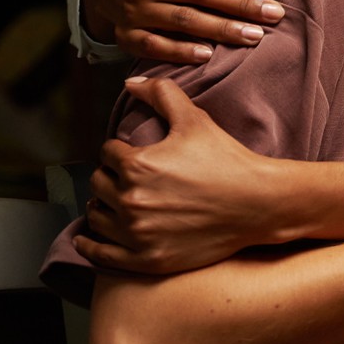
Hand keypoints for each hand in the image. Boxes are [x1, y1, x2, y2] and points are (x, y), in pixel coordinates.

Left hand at [74, 77, 286, 274]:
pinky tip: (87, 239)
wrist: (257, 203)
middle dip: (109, 177)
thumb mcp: (195, 119)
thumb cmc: (226, 159)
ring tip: (111, 204)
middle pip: (98, 184)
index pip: (107, 153)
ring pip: (96, 217)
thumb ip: (161, 93)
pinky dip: (90, 246)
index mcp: (137, 164)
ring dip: (101, 207)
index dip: (119, 151)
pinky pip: (102, 255)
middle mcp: (131, 200)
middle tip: (124, 178)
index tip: (131, 155)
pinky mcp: (146, 260)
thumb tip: (130, 83)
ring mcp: (137, 234)